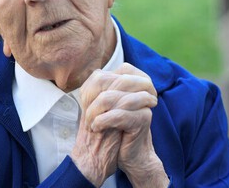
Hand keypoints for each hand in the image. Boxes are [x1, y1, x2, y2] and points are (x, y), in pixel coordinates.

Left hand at [85, 64, 168, 186]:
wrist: (130, 155)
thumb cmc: (114, 127)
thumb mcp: (104, 104)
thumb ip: (101, 87)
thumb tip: (96, 73)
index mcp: (131, 82)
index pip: (106, 74)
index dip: (91, 86)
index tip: (85, 102)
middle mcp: (139, 89)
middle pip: (107, 82)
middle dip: (91, 98)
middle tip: (86, 114)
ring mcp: (142, 103)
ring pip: (109, 97)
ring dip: (93, 112)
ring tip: (90, 123)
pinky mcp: (143, 119)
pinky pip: (118, 114)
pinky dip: (102, 120)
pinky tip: (97, 127)